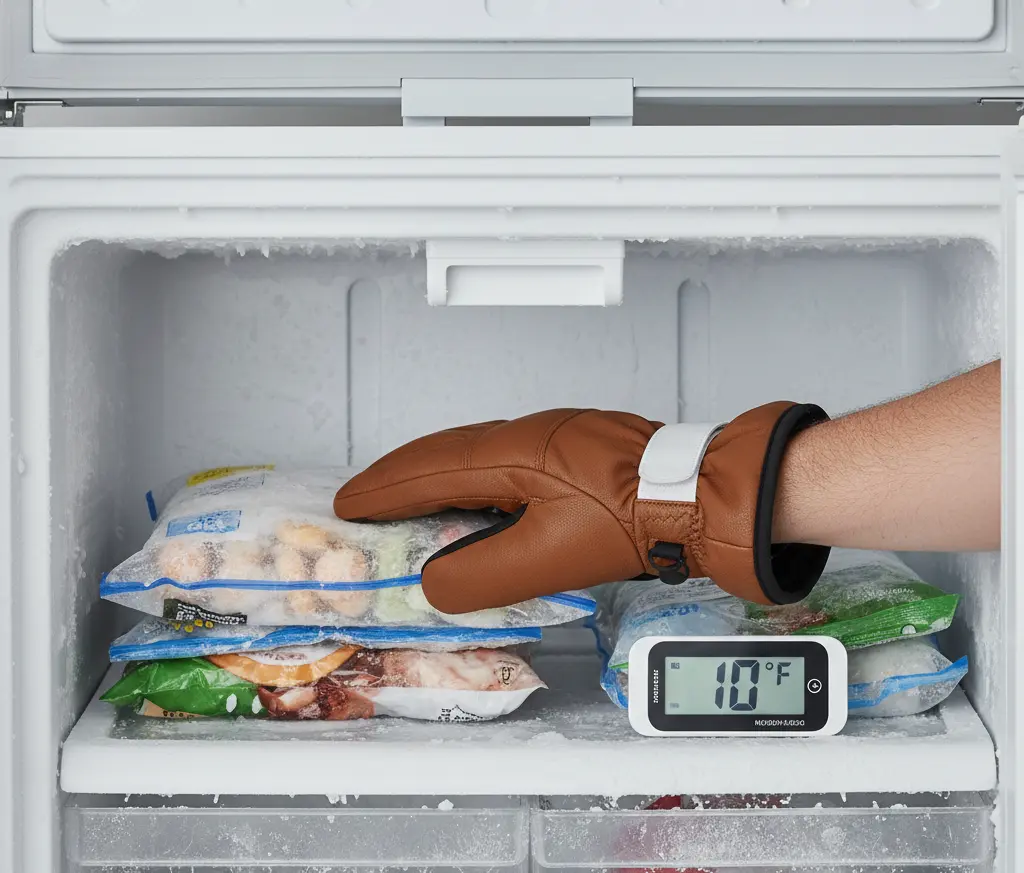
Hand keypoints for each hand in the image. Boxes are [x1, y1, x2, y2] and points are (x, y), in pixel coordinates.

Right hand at [334, 405, 829, 613]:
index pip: (429, 468)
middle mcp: (529, 432)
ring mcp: (555, 434)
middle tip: (368, 499)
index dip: (383, 488)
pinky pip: (506, 458)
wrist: (701, 495)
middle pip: (447, 451)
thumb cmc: (632, 522)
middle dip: (402, 477)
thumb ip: (482, 576)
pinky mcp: (576, 446)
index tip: (348, 502)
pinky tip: (480, 503)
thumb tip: (436, 582)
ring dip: (439, 478)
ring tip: (413, 504)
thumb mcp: (549, 559)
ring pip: (477, 453)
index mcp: (514, 453)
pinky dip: (476, 480)